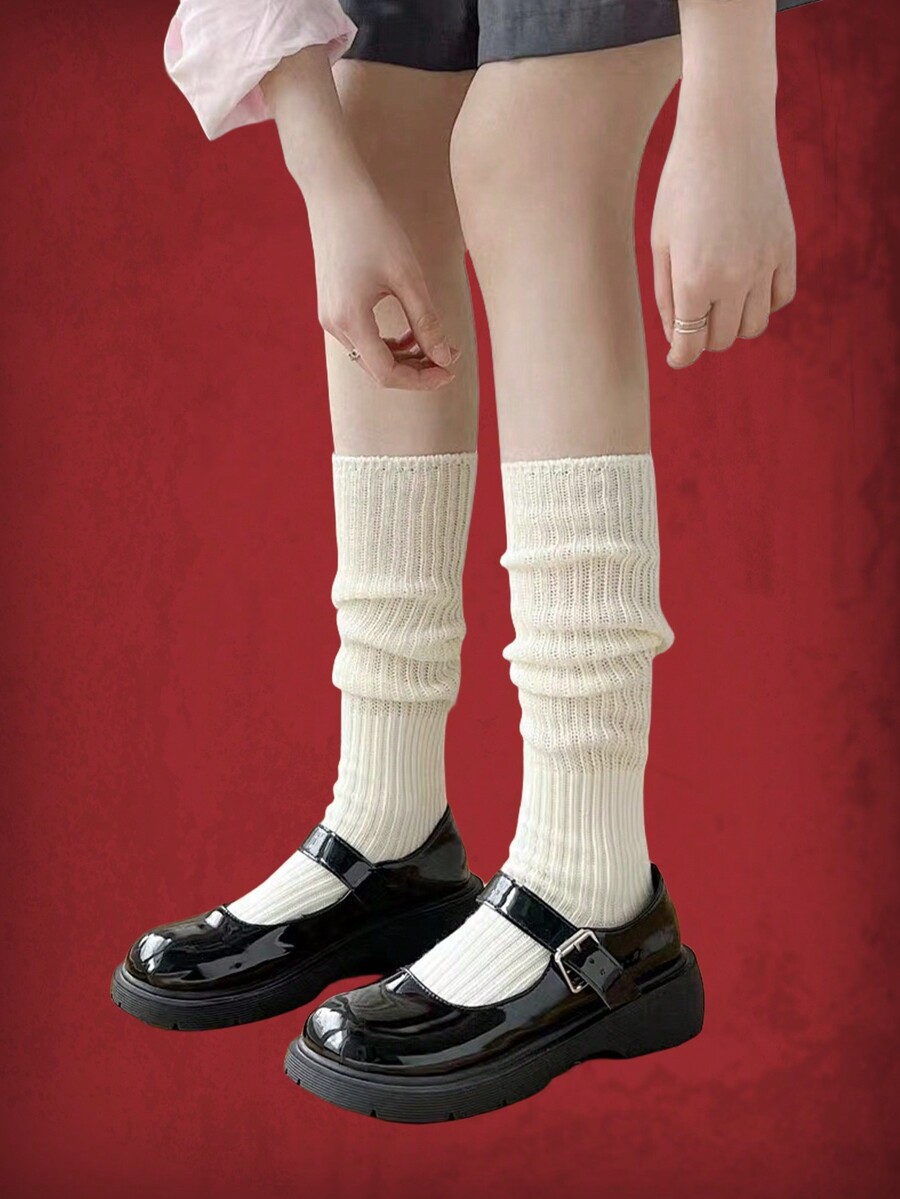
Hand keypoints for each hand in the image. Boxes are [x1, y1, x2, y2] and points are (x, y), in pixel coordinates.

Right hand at [261, 44, 458, 391]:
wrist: (334, 191)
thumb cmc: (374, 226)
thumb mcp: (408, 276)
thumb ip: (426, 322)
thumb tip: (445, 359)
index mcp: (351, 320)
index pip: (387, 374)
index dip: (422, 380)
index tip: (451, 371)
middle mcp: (334, 325)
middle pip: (378, 370)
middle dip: (416, 370)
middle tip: (450, 358)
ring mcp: (329, 317)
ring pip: (370, 357)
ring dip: (404, 357)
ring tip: (435, 344)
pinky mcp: (332, 307)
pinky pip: (362, 340)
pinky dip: (388, 343)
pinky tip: (411, 331)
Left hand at [651, 85, 796, 369]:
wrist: (727, 133)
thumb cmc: (681, 187)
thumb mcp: (661, 243)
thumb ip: (668, 296)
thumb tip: (679, 339)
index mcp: (694, 279)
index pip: (690, 344)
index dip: (680, 356)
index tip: (676, 357)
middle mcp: (733, 278)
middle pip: (722, 339)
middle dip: (704, 337)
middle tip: (693, 319)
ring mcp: (765, 263)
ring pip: (755, 326)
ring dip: (735, 323)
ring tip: (719, 302)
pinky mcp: (787, 247)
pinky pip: (782, 298)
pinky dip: (764, 302)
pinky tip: (747, 285)